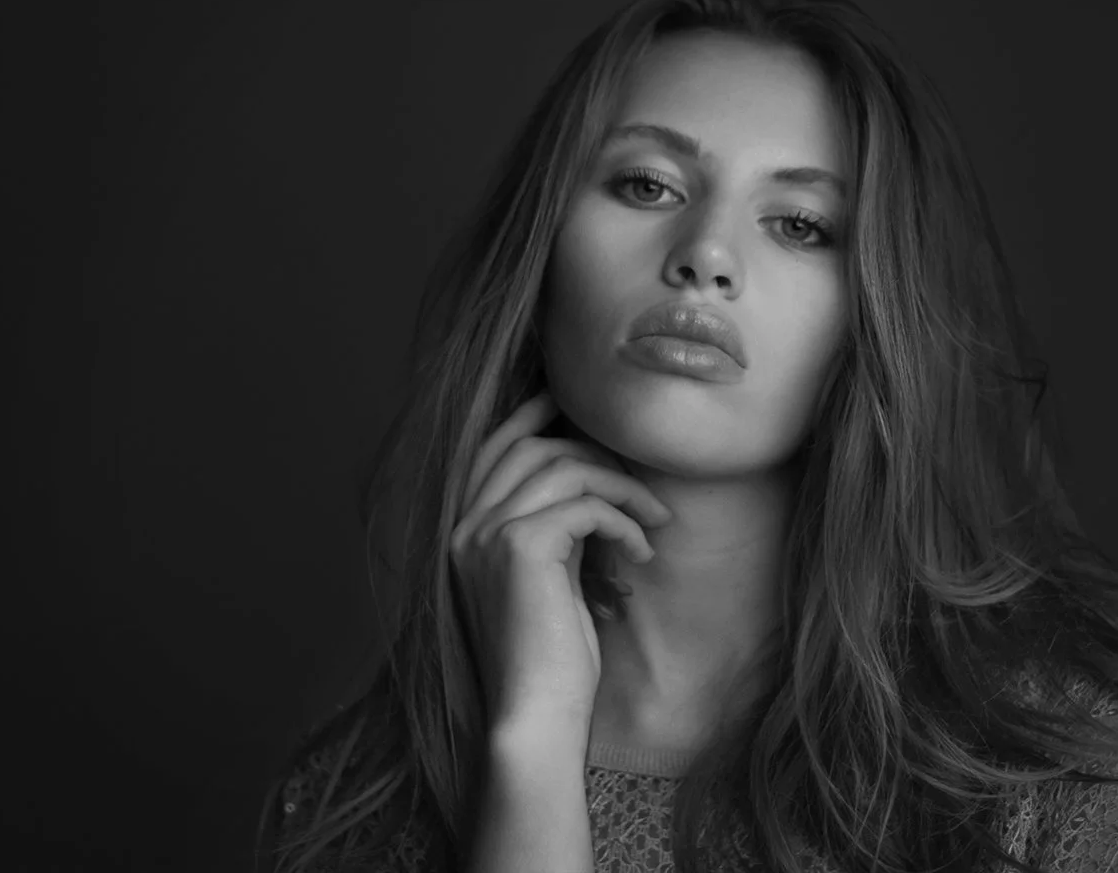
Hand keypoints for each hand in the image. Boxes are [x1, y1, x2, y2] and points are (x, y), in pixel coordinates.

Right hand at [450, 391, 670, 745]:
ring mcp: (486, 533)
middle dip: (595, 451)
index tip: (576, 403)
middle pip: (532, 445)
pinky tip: (641, 552)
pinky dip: (623, 520)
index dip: (532, 414)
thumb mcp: (546, 579)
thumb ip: (552, 529)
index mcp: (462, 531)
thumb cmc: (549, 658)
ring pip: (566, 468)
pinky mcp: (520, 548)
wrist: (535, 715)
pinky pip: (586, 504)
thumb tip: (589, 488)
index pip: (492, 446)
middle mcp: (465, 525)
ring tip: (655, 520)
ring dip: (622, 487)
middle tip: (640, 486)